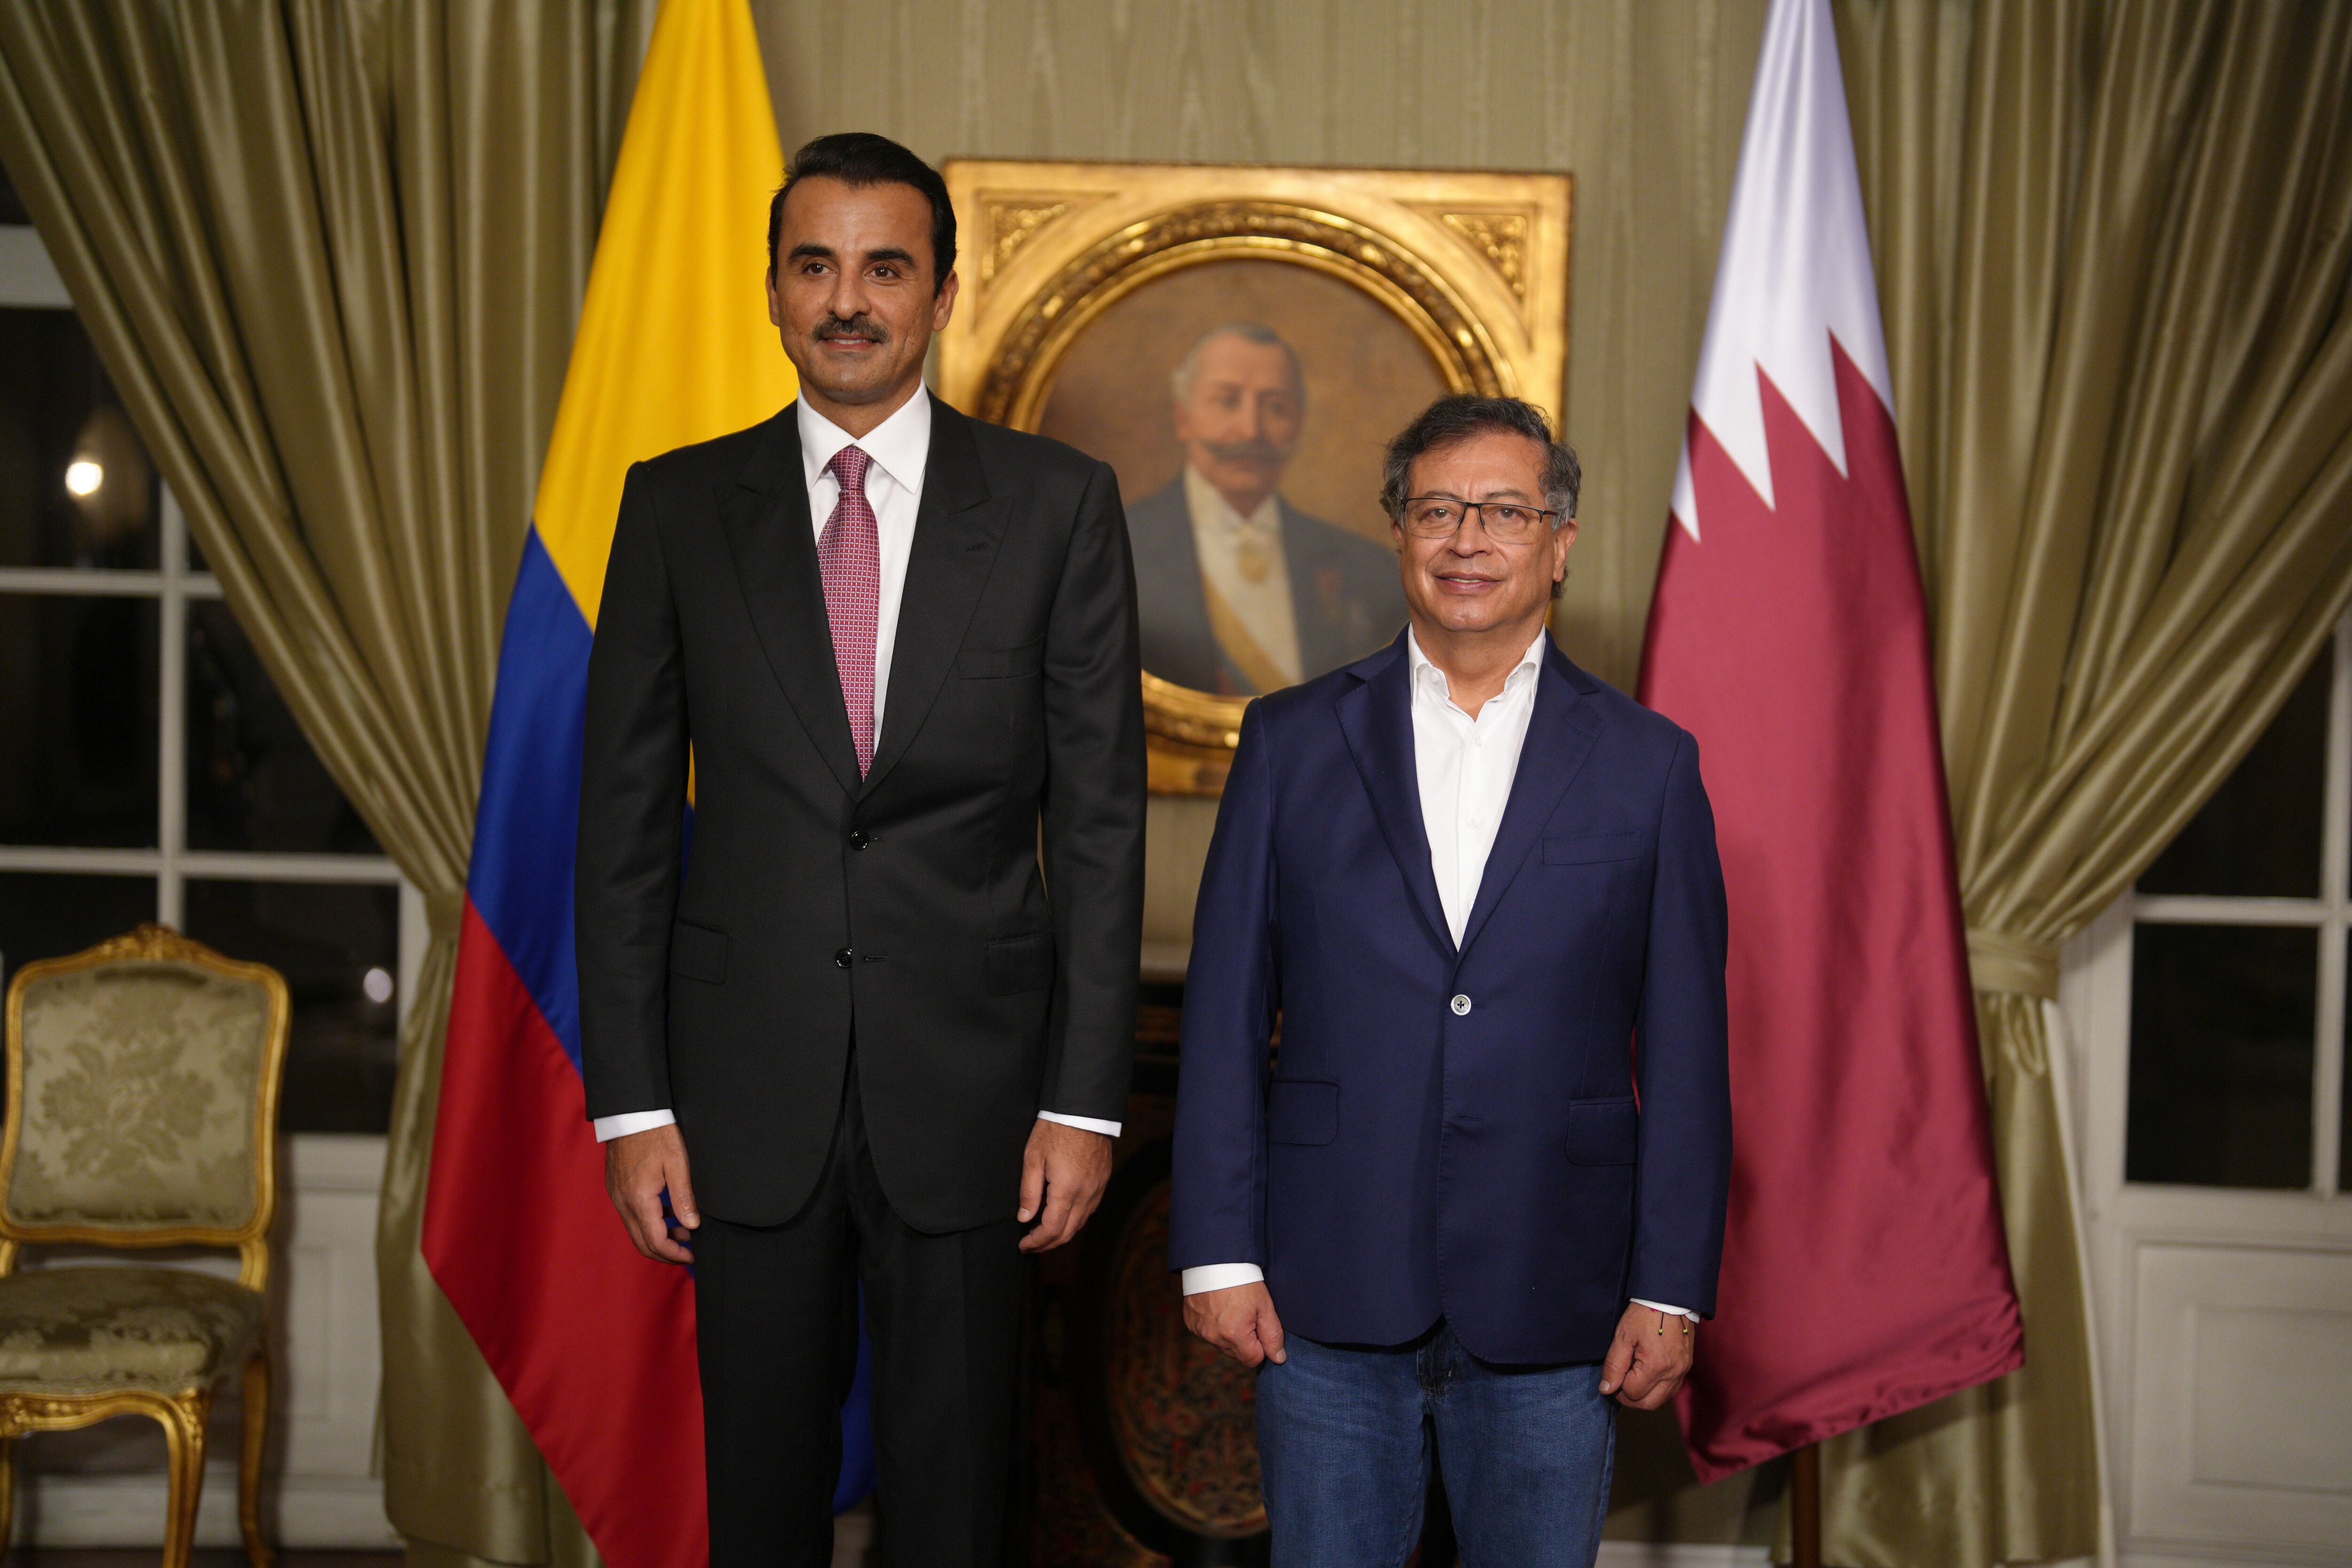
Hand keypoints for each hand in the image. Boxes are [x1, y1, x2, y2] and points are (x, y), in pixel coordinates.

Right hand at [605, 1124, 698, 1263]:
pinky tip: (668, 1213)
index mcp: (639, 1199)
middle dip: (665, 1253)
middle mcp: (624, 1202)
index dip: (674, 1254)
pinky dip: (649, 1222)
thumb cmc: (656, 1134)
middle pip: (642, 1243)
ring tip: (684, 1232)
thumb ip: (684, 1198)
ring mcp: (617, 1196)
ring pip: (636, 1231)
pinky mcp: (616, 1189)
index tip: (692, 1256)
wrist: (631, 1113)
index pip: (655, 1241)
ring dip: (658, 1237)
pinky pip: (631, 1215)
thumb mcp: (678, 1163)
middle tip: (688, 1253)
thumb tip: (692, 1226)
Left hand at [1016, 1119, 1113, 1251]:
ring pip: (1081, 1223)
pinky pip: (1090, 1209)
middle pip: (1068, 1232)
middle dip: (1048, 1244)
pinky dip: (1075, 1219)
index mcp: (1066, 1190)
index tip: (1024, 1245)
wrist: (1084, 1109)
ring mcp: (1097, 1188)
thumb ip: (1029, 1191)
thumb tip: (1024, 1218)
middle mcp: (1086, 1193)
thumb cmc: (1056, 1129)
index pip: (1052, 1229)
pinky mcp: (1103, 1180)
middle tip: (1031, 1245)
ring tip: (1044, 1234)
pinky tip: (1064, 1216)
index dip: (1037, 1242)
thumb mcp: (1033, 1157)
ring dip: (1062, 1233)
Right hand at [1183, 1281, 1287, 1366]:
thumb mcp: (1265, 1306)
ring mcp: (1200, 1330)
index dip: (1261, 1346)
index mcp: (1235, 1335)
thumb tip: (1279, 1359)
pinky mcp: (1191, 1323)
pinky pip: (1207, 1334)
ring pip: (1221, 1345)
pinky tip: (1218, 1309)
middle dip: (1245, 1342)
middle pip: (1236, 1354)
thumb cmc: (1244, 1281)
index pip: (1253, 1359)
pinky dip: (1214, 1326)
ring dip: (1228, 1335)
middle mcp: (1214, 1337)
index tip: (1260, 1327)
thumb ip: (1273, 1335)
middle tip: (1247, 1316)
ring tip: (1232, 1310)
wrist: (1215, 1260)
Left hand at [1598, 1301, 1695, 1408]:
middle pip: (1649, 1404)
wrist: (1669, 1299)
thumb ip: (1614, 1365)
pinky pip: (1672, 1389)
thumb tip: (1607, 1389)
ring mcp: (1682, 1371)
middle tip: (1620, 1387)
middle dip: (1631, 1400)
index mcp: (1655, 1366)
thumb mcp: (1623, 1337)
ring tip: (1633, 1382)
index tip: (1613, 1377)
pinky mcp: (1686, 1366)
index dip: (1618, 1388)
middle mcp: (1672, 1373)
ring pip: (1662, 1399)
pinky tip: (1648, 1378)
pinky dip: (1658, 1390)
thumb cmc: (1644, 1314)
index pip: (1633, 1392)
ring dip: (1645, 1397)